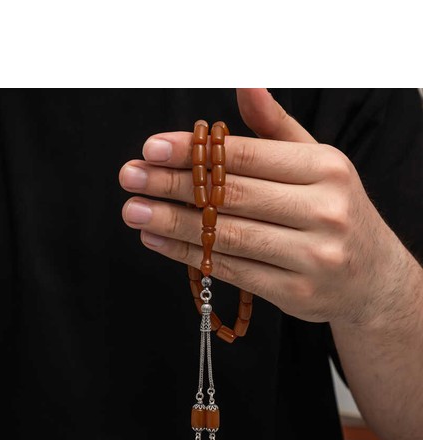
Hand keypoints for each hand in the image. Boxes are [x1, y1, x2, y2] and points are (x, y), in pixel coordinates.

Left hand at [120, 89, 408, 325]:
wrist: (371, 278)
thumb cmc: (334, 211)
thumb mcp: (316, 164)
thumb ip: (276, 129)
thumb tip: (245, 85)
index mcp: (326, 169)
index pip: (246, 156)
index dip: (194, 152)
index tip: (151, 149)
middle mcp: (324, 211)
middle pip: (232, 196)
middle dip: (173, 185)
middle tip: (130, 177)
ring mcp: (312, 256)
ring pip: (228, 236)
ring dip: (172, 224)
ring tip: (134, 212)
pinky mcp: (296, 293)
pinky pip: (233, 270)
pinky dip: (190, 256)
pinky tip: (159, 242)